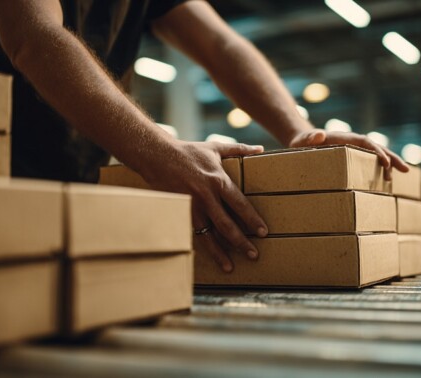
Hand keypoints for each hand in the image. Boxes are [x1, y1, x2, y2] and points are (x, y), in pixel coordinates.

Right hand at [138, 140, 267, 272]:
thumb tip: (261, 149)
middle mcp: (206, 196)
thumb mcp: (216, 148)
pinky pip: (192, 233)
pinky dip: (200, 246)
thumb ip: (240, 149)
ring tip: (230, 266)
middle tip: (254, 254)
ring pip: (208, 234)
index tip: (263, 232)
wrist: (157, 155)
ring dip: (220, 252)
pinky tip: (207, 258)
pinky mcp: (180, 212)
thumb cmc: (189, 151)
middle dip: (241, 242)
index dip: (252, 220)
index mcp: (218, 180)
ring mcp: (191, 206)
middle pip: (226, 225)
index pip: (240, 204)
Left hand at [289, 129, 408, 179]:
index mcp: (345, 138)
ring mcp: (354, 150)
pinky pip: (369, 162)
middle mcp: (353, 142)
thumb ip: (309, 138)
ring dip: (390, 163)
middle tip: (405, 170)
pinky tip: (387, 179)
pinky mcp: (352, 158)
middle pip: (377, 148)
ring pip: (377, 155)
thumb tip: (319, 135)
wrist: (301, 141)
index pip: (366, 143)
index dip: (377, 152)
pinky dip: (380, 168)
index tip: (386, 164)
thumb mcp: (302, 140)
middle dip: (392, 158)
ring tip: (403, 174)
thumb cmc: (301, 142)